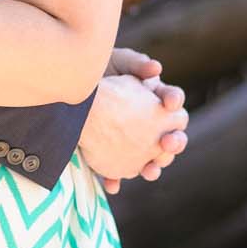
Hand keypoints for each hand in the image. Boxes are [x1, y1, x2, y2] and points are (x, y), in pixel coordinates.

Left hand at [79, 68, 188, 195]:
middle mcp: (150, 122)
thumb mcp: (118, 62)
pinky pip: (118, 170)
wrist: (72, 88)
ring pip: (150, 159)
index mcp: (156, 98)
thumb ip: (137, 63)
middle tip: (167, 143)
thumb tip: (156, 68)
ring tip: (149, 171)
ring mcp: (134, 140)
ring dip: (153, 168)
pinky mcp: (113, 153)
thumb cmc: (100, 68)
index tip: (170, 103)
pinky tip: (112, 185)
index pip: (173, 101)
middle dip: (174, 142)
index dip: (174, 101)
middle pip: (171, 136)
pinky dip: (116, 179)